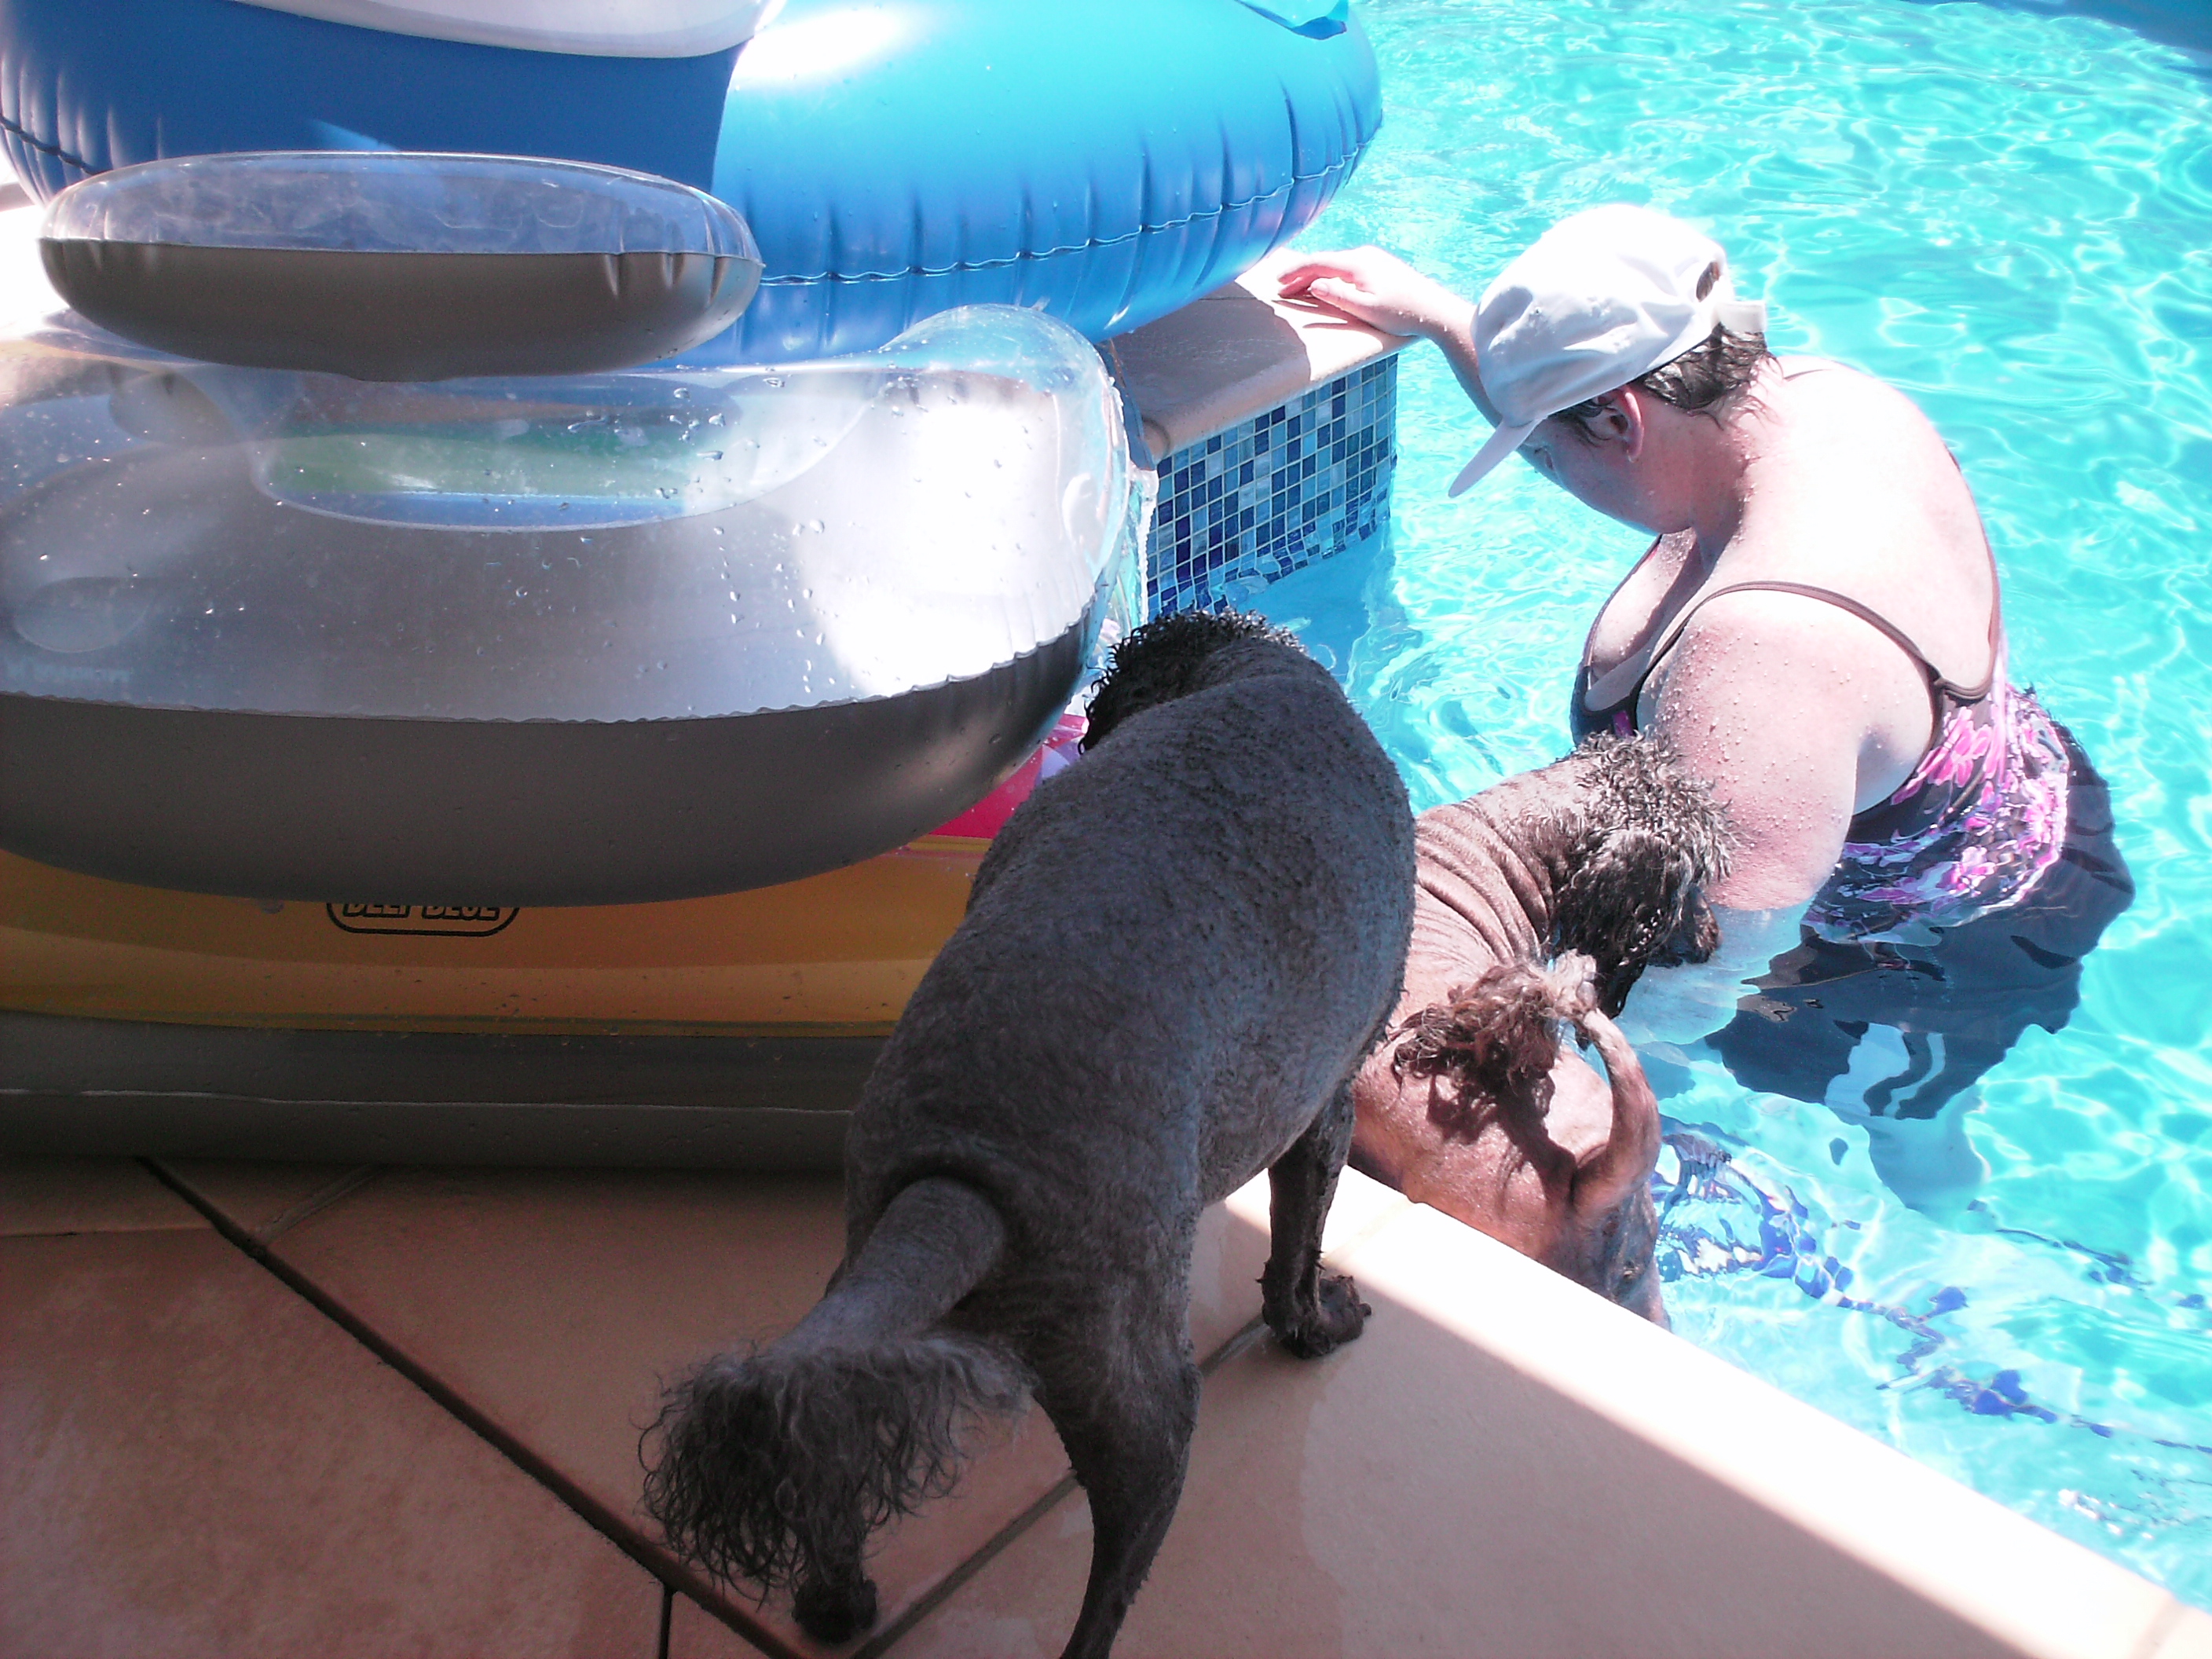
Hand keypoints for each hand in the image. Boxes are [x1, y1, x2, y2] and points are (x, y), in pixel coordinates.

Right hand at [1276, 246, 1469, 340]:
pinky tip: (1324, 286)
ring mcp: (1372, 259)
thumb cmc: (1401, 313)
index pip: (1317, 262)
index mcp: (1357, 263)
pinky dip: (1329, 277)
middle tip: (1282, 291)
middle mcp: (1363, 255)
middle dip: (1300, 276)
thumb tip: (1313, 285)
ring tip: (1298, 290)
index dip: (1294, 272)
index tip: (1277, 283)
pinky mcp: (1378, 266)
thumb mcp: (1365, 309)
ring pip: (1334, 265)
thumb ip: (1337, 296)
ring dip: (1314, 276)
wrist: (1434, 310)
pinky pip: (1345, 268)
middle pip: (1324, 261)